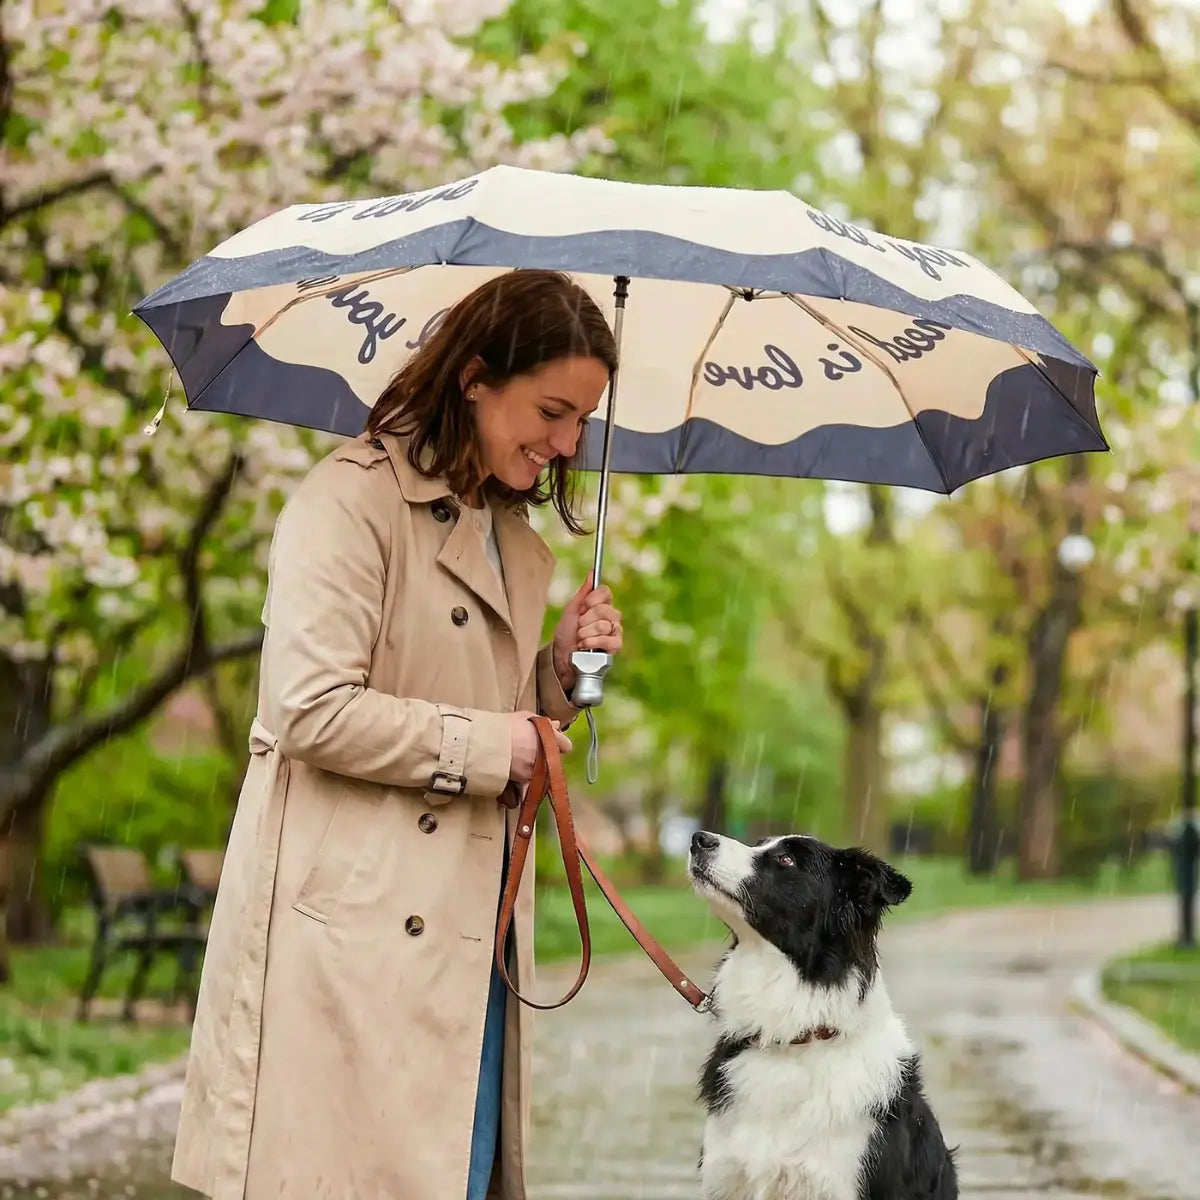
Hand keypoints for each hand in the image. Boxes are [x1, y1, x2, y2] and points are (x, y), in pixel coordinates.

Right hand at [508, 713, 571, 783]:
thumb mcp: (524, 717)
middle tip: (532, 748)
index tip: (551, 741)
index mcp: (550, 739)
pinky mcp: (524, 782)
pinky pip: (530, 779)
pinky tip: (514, 767)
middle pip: (554, 759)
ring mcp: (537, 771)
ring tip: (520, 758)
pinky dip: (525, 775)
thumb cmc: (504, 727)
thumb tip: (556, 725)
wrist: (485, 745)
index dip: (559, 743)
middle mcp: (547, 757)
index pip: (566, 745)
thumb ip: (543, 722)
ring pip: (543, 770)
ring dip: (536, 766)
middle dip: (547, 755)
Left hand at [552, 573, 622, 694]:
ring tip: (580, 639)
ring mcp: (615, 631)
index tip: (582, 607)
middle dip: (585, 620)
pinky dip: (593, 643)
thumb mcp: (571, 610)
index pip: (604, 591)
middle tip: (578, 627)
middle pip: (603, 609)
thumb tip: (592, 572)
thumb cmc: (566, 634)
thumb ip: (583, 592)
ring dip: (585, 633)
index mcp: (601, 604)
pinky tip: (585, 646)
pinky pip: (608, 640)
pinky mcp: (616, 646)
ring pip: (603, 625)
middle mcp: (611, 616)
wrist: (562, 656)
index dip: (591, 600)